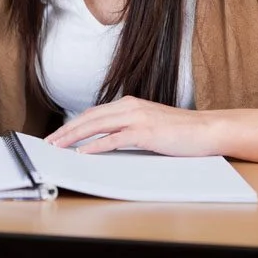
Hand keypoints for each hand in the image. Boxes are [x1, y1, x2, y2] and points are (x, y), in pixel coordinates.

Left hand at [45, 96, 220, 156]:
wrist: (207, 130)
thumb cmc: (181, 131)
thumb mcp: (150, 124)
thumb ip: (130, 128)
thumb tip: (109, 140)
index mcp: (130, 104)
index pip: (93, 113)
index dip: (74, 124)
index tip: (59, 134)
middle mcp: (130, 107)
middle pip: (89, 118)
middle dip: (66, 130)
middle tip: (49, 142)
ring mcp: (137, 118)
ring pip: (96, 126)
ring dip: (74, 137)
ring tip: (58, 147)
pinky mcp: (145, 132)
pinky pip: (114, 140)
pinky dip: (95, 146)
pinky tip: (83, 153)